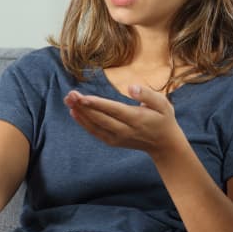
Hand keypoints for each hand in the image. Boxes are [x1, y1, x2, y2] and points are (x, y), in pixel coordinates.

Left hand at [63, 84, 185, 155]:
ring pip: (95, 126)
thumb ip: (147, 94)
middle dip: (83, 106)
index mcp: (136, 119)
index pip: (113, 110)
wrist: (164, 145)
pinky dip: (84, 123)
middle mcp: (125, 130)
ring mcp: (117, 138)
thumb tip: (131, 87)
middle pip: (100, 118)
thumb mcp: (163, 104)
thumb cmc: (163, 119)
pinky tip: (74, 112)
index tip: (82, 97)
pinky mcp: (113, 141)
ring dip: (80, 113)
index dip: (97, 104)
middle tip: (70, 94)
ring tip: (68, 100)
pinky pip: (95, 132)